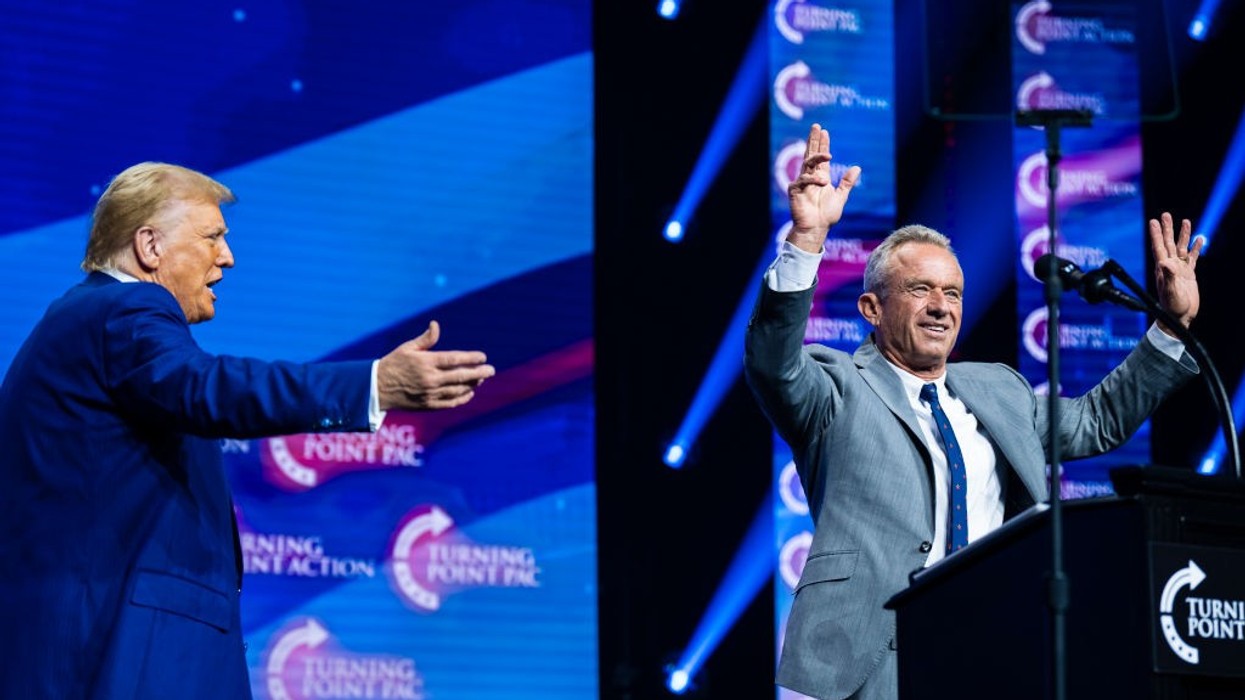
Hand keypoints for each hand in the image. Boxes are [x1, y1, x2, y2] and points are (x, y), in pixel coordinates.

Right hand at [377, 321, 494, 410]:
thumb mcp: (407, 348)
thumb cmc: (393, 364)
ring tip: (481, 380)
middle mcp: (430, 379)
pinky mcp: (428, 405)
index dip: (471, 358)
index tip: (482, 356)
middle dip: (479, 373)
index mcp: (426, 362)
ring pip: (458, 390)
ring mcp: (430, 393)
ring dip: (472, 385)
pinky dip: (462, 398)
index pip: (455, 359)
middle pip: (461, 376)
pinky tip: (469, 393)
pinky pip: (450, 403)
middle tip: (491, 370)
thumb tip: (436, 325)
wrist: (377, 388)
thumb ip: (425, 339)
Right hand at [786, 123, 860, 253]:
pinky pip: (803, 180)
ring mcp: (802, 183)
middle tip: (816, 126)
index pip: (821, 157)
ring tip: (829, 155)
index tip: (824, 131)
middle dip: (813, 140)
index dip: (822, 144)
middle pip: (811, 154)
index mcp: (820, 177)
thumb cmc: (826, 216)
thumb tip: (857, 167)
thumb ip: (847, 183)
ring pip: (807, 163)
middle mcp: (810, 177)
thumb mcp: (841, 196)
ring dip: (818, 157)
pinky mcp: (795, 190)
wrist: (816, 229)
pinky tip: (822, 181)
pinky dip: (812, 179)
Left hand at [1148, 212, 1201, 332]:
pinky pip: (1192, 258)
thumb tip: (1164, 262)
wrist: (1180, 316)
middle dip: (1167, 229)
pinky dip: (1195, 248)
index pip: (1159, 247)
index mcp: (1163, 268)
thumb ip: (1168, 276)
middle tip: (1165, 214)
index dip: (1156, 234)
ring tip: (1185, 221)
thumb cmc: (1172, 306)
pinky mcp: (1189, 274)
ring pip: (1181, 248)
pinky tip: (1199, 239)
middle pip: (1169, 243)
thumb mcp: (1170, 291)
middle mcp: (1170, 266)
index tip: (1153, 221)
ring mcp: (1180, 269)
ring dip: (1183, 235)